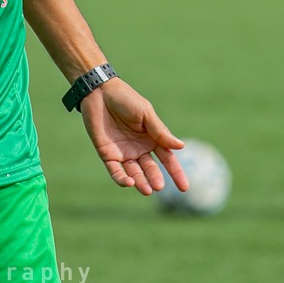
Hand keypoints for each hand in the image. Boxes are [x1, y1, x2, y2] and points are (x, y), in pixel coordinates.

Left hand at [80, 78, 186, 195]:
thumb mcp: (146, 113)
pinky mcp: (107, 154)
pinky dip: (122, 179)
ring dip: (141, 182)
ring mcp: (123, 152)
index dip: (175, 173)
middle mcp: (139, 148)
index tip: (184, 187)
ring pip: (135, 173)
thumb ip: (160, 131)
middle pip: (151, 169)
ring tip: (147, 190)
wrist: (99, 92)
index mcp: (152, 138)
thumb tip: (181, 146)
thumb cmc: (125, 99)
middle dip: (155, 178)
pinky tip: (130, 182)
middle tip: (159, 187)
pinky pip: (116, 171)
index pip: (167, 158)